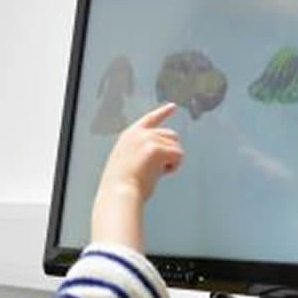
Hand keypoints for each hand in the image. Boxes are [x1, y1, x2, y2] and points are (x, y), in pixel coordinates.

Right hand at [92, 102, 182, 249]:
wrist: (119, 191)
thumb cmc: (121, 183)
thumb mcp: (127, 160)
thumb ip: (141, 151)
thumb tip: (160, 157)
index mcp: (129, 135)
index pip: (150, 118)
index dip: (163, 112)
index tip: (172, 106)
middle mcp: (140, 133)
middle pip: (171, 135)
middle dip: (170, 151)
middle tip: (159, 168)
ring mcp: (149, 139)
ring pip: (176, 146)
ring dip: (171, 160)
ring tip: (156, 172)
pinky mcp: (158, 149)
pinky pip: (178, 155)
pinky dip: (174, 167)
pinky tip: (161, 173)